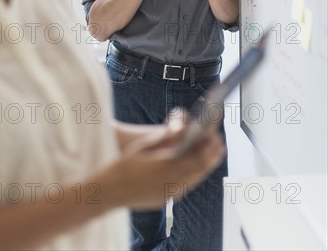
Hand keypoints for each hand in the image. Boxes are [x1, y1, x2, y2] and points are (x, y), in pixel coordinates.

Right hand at [106, 120, 224, 210]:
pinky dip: (195, 175)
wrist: (110, 191)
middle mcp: (172, 182)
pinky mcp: (166, 200)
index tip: (214, 134)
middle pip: (201, 168)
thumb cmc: (124, 165)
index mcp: (167, 166)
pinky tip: (196, 168)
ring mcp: (170, 193)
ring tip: (213, 154)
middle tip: (220, 143)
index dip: (209, 144)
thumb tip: (185, 130)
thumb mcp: (145, 145)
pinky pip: (187, 186)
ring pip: (196, 178)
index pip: (198, 155)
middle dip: (212, 154)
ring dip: (206, 165)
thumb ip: (167, 138)